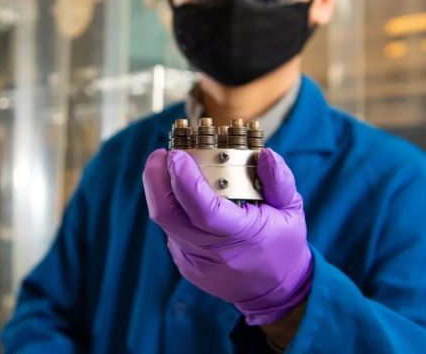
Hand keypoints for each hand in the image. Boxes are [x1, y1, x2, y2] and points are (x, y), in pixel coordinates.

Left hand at [142, 148, 312, 324]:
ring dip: (161, 190)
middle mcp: (211, 252)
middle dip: (156, 179)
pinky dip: (173, 207)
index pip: (204, 209)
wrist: (274, 293)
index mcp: (241, 236)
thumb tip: (266, 154)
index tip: (176, 153)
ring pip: (164, 221)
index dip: (184, 179)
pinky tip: (183, 194)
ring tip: (170, 167)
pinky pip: (171, 230)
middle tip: (162, 154)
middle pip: (167, 215)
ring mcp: (193, 260)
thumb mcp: (292, 211)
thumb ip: (279, 181)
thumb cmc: (283, 245)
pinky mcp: (184, 263)